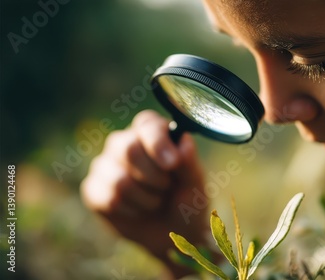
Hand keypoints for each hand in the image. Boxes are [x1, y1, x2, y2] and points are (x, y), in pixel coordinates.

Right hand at [81, 110, 207, 277]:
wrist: (173, 233)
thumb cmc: (186, 200)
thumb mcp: (195, 183)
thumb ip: (189, 162)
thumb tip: (184, 141)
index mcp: (152, 133)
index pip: (147, 124)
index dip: (158, 143)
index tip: (172, 164)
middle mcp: (125, 142)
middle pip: (127, 148)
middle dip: (153, 176)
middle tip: (167, 187)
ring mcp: (105, 165)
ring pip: (118, 179)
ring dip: (146, 198)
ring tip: (156, 201)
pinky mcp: (93, 189)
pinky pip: (108, 199)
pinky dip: (131, 210)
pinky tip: (139, 210)